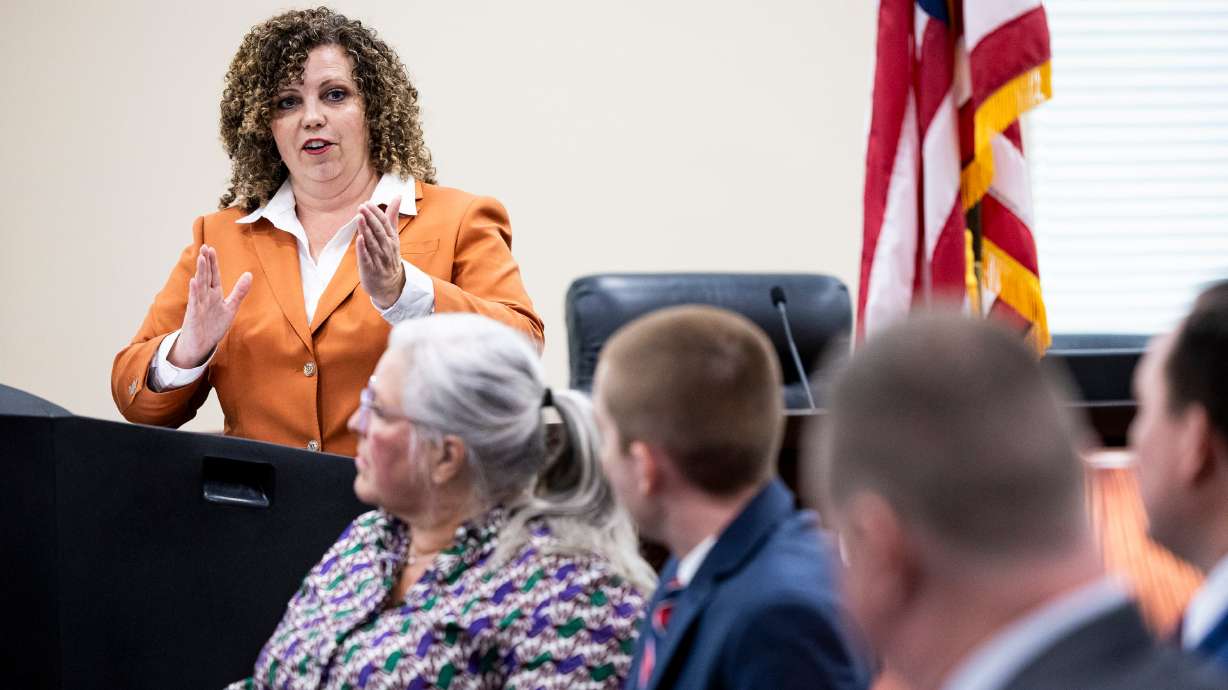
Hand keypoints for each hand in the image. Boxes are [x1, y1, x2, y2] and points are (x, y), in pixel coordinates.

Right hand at [168, 245, 252, 367]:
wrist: (201, 345)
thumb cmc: (213, 325)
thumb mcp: (230, 307)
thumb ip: (239, 291)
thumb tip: (249, 274)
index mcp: (214, 294)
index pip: (213, 275)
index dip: (213, 262)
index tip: (211, 248)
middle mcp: (205, 297)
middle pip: (206, 276)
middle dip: (205, 262)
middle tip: (204, 247)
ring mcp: (198, 305)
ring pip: (199, 286)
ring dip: (200, 272)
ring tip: (200, 258)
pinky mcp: (194, 315)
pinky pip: (194, 302)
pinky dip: (194, 292)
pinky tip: (193, 281)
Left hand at [356, 195, 405, 309]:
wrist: (391, 284)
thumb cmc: (388, 256)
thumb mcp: (393, 236)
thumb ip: (392, 216)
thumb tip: (398, 196)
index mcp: (392, 239)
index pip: (385, 223)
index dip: (376, 213)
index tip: (368, 203)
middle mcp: (387, 248)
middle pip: (379, 231)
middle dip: (371, 218)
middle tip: (362, 206)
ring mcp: (379, 259)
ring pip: (372, 242)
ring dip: (366, 230)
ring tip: (359, 217)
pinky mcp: (370, 269)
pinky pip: (367, 258)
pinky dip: (363, 249)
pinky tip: (359, 239)